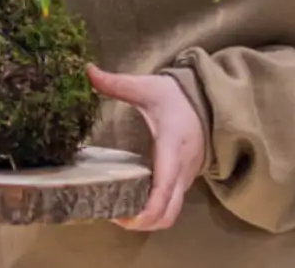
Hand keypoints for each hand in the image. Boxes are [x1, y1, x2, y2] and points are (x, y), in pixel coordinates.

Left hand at [87, 65, 204, 231]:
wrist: (206, 100)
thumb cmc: (174, 97)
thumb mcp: (146, 88)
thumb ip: (118, 84)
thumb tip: (88, 71)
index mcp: (171, 148)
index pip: (163, 187)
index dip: (146, 209)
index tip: (122, 216)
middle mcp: (181, 170)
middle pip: (167, 213)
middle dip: (142, 223)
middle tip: (114, 216)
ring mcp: (185, 179)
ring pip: (171, 214)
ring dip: (148, 220)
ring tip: (120, 212)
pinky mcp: (184, 181)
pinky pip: (172, 206)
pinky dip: (155, 212)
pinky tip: (134, 201)